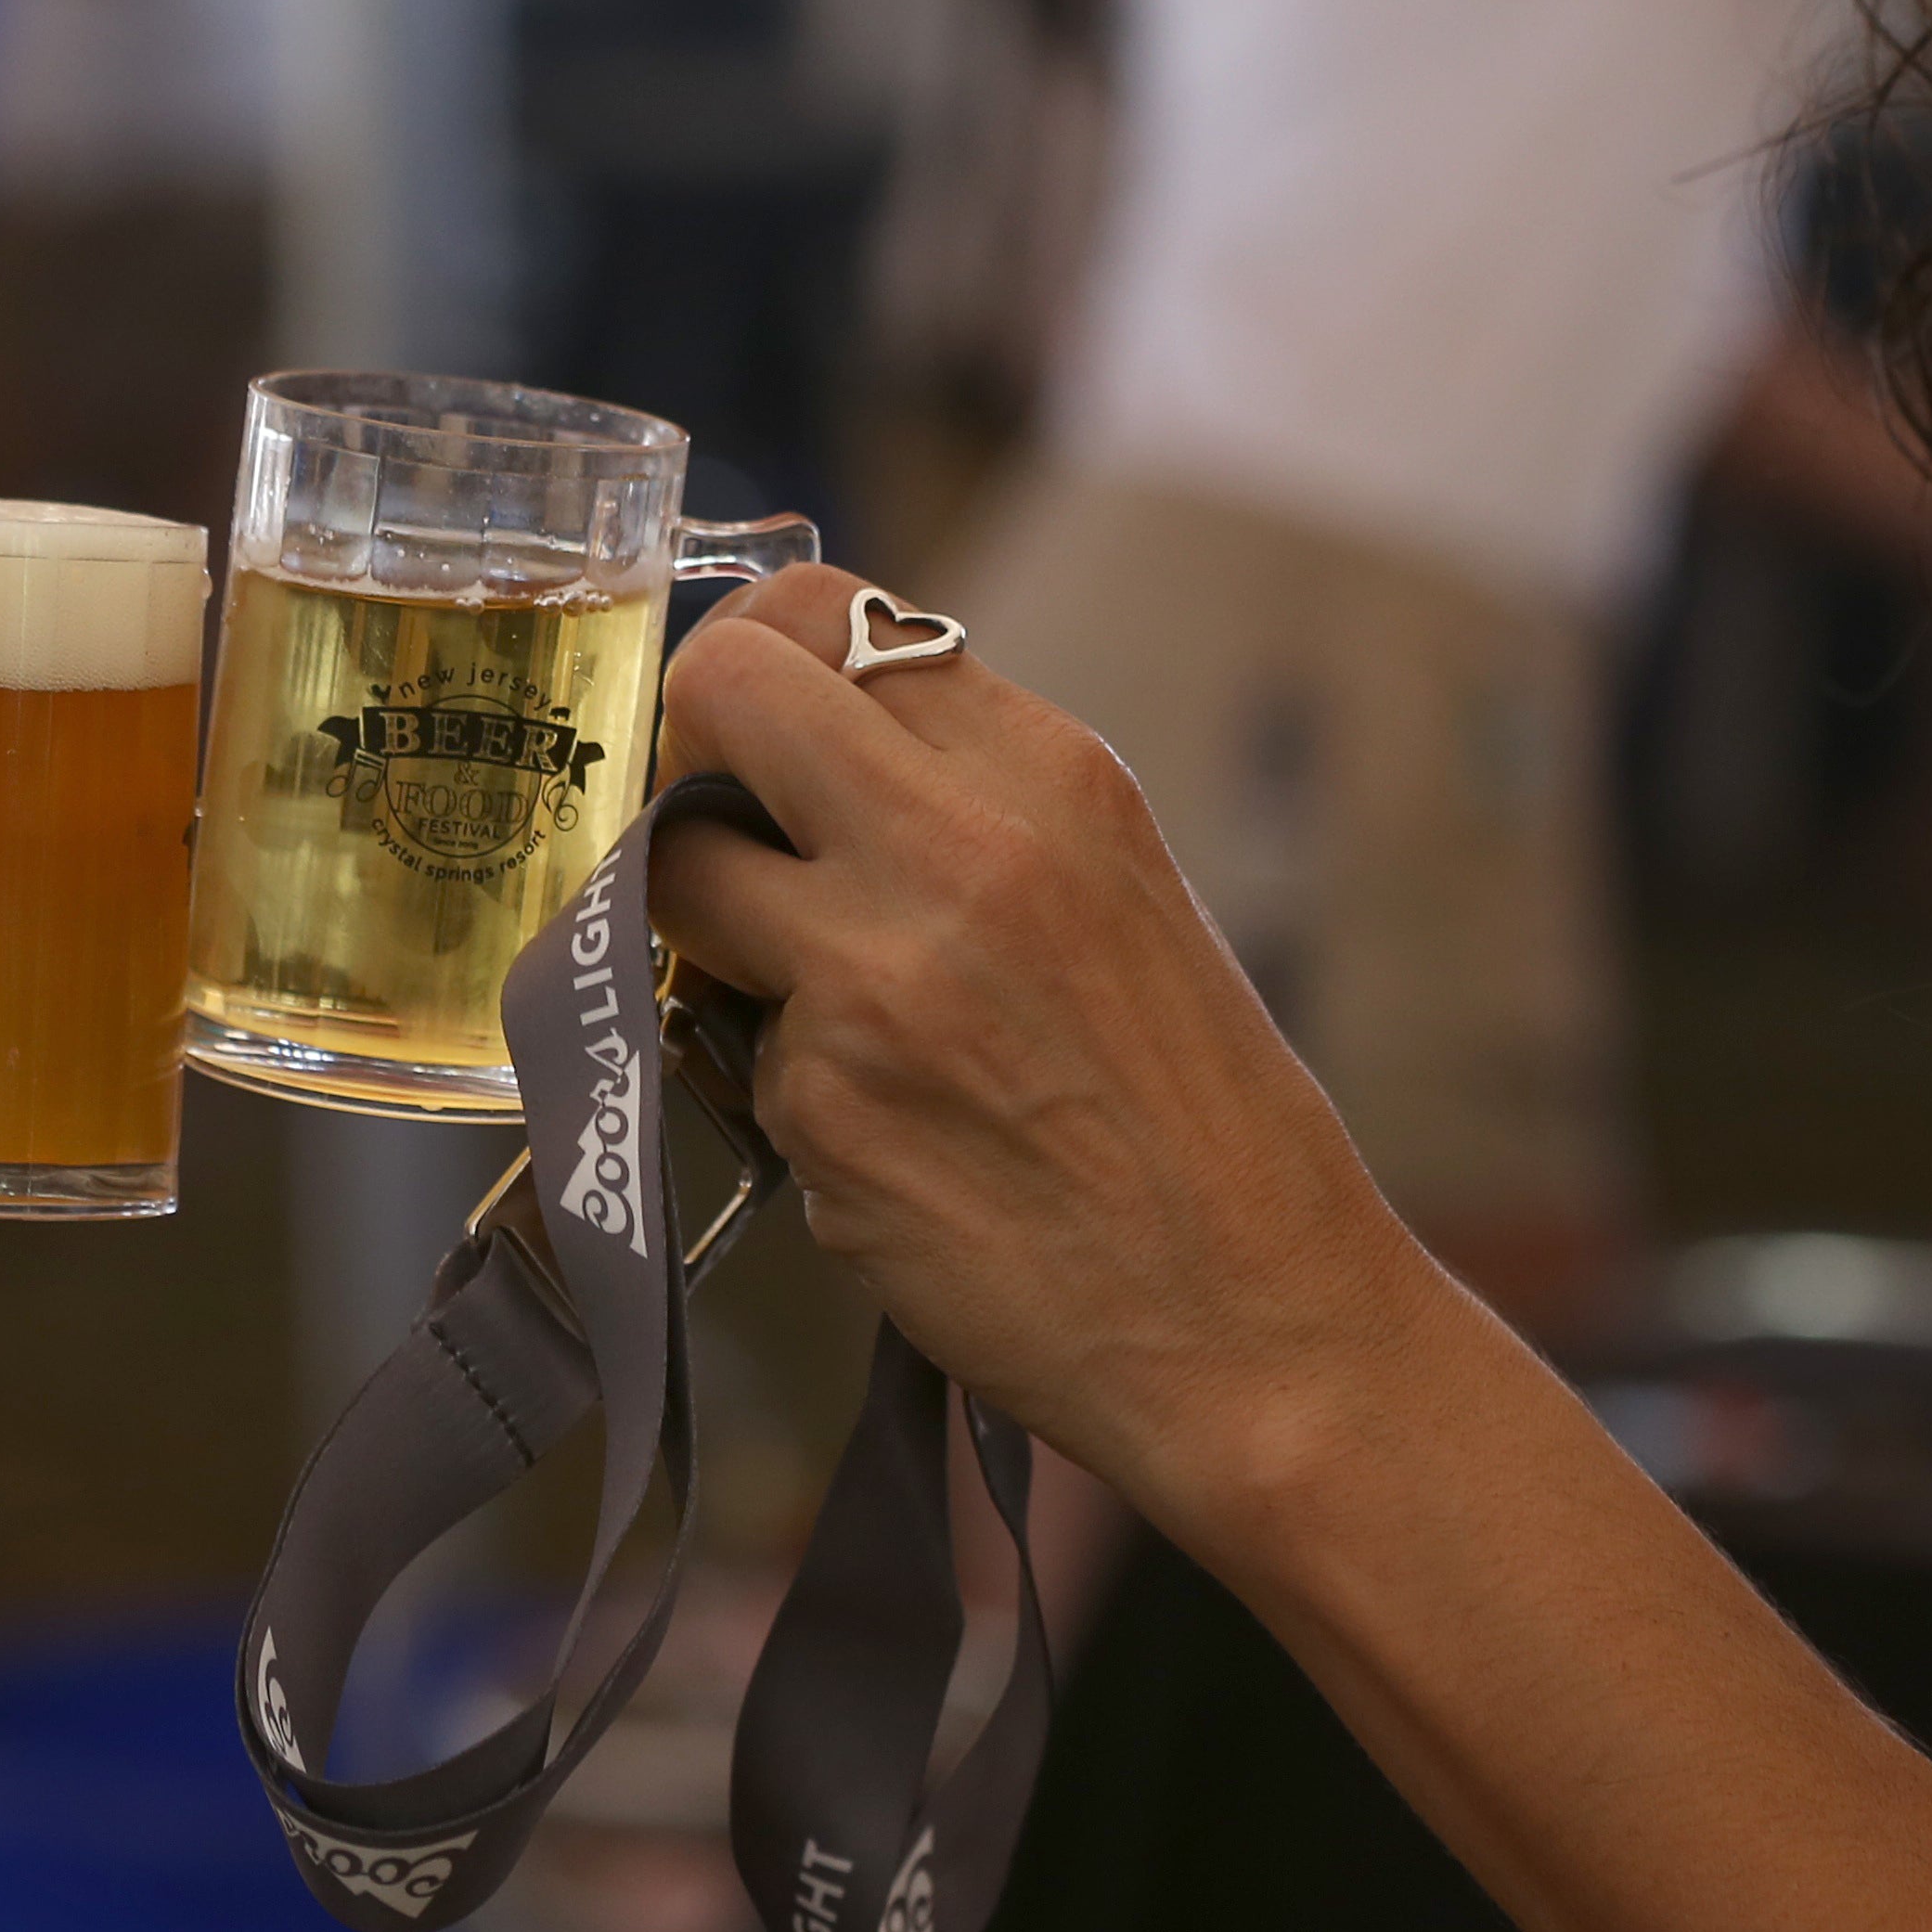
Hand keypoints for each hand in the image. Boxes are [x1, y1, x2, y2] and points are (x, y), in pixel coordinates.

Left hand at [646, 568, 1446, 1536]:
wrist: (1253, 1319)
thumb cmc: (1193, 1112)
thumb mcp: (1114, 883)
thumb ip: (964, 795)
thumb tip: (796, 742)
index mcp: (1049, 772)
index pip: (820, 612)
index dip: (755, 667)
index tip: (759, 741)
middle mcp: (960, 847)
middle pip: (717, 690)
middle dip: (688, 756)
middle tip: (729, 839)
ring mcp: (877, 978)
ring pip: (678, 875)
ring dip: (711, 932)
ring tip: (820, 1001)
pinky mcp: (823, 1109)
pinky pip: (730, 1049)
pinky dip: (787, 1085)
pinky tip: (895, 1136)